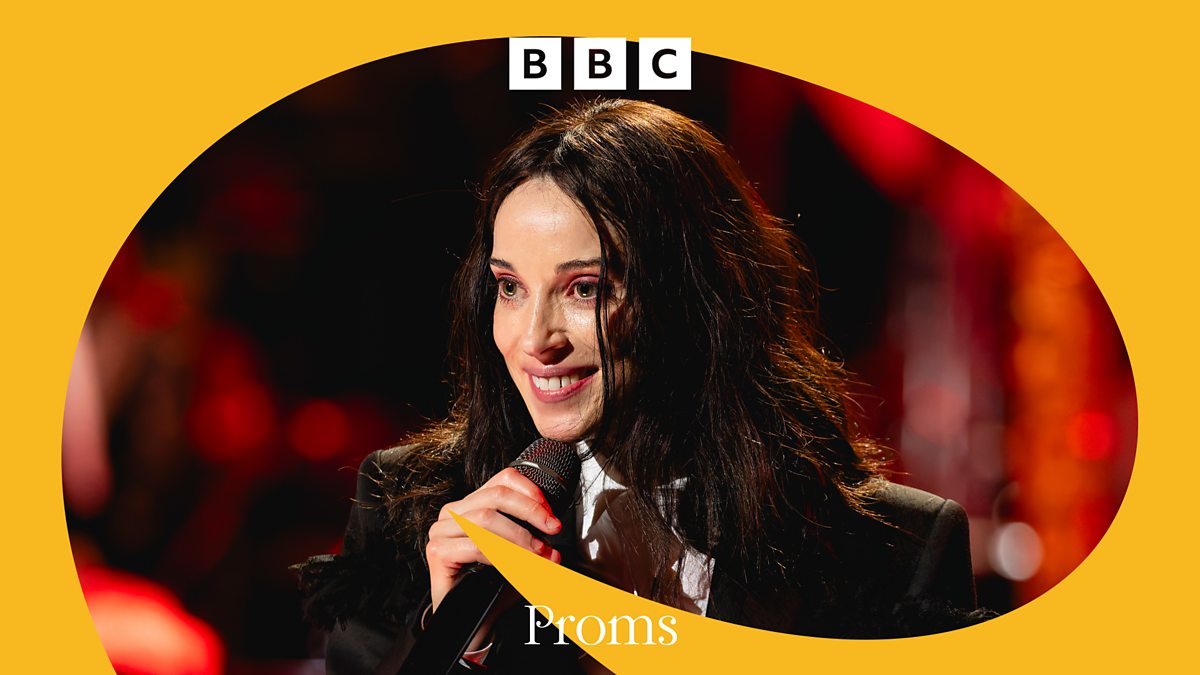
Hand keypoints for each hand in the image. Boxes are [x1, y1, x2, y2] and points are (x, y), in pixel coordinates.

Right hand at [426, 467, 563, 610]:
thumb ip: (536, 537)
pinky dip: (502, 555)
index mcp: (472, 504)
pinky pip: (475, 546)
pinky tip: (515, 565)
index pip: (502, 479)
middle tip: (551, 531)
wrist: (474, 622)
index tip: (551, 514)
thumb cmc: (494, 587)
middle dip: (530, 512)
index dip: (530, 492)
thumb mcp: (522, 555)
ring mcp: (441, 531)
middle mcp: (453, 513)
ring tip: (538, 554)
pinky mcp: (437, 552)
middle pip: (497, 496)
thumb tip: (555, 532)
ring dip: (519, 537)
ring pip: (486, 519)